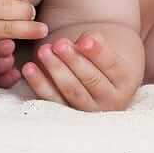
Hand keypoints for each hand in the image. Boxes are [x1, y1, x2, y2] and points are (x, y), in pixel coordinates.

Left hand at [22, 30, 141, 110]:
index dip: (98, 53)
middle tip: (59, 44)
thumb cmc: (99, 52)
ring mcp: (88, 110)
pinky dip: (39, 84)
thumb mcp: (104, 44)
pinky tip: (28, 68)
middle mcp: (110, 101)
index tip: (85, 39)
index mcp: (125, 81)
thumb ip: (95, 43)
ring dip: (55, 71)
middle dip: (73, 61)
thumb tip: (83, 42)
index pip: (112, 66)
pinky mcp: (67, 113)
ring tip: (43, 51)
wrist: (96, 69)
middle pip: (91, 81)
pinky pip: (52, 99)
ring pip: (71, 92)